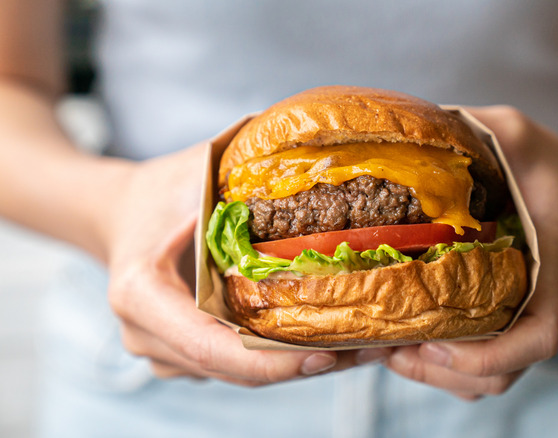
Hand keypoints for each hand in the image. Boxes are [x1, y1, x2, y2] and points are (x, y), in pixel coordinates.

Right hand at [103, 144, 388, 385]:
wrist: (123, 214)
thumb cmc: (161, 190)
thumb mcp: (197, 171)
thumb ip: (248, 170)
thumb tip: (320, 152)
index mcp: (141, 294)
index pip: (212, 347)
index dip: (273, 359)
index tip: (328, 353)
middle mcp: (145, 335)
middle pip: (235, 369)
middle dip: (304, 364)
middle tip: (368, 349)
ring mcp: (162, 352)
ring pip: (240, 374)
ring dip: (299, 364)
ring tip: (360, 345)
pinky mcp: (182, 356)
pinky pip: (236, 365)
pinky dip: (281, 355)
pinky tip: (327, 338)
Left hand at [386, 106, 557, 398]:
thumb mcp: (523, 135)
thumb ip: (477, 127)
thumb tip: (414, 124)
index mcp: (556, 272)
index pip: (537, 339)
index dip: (485, 356)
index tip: (435, 344)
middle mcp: (550, 311)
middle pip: (498, 377)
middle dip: (438, 372)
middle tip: (389, 348)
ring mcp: (536, 324)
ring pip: (488, 382)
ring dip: (438, 376)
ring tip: (392, 350)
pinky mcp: (523, 326)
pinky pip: (488, 370)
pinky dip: (449, 370)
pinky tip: (415, 342)